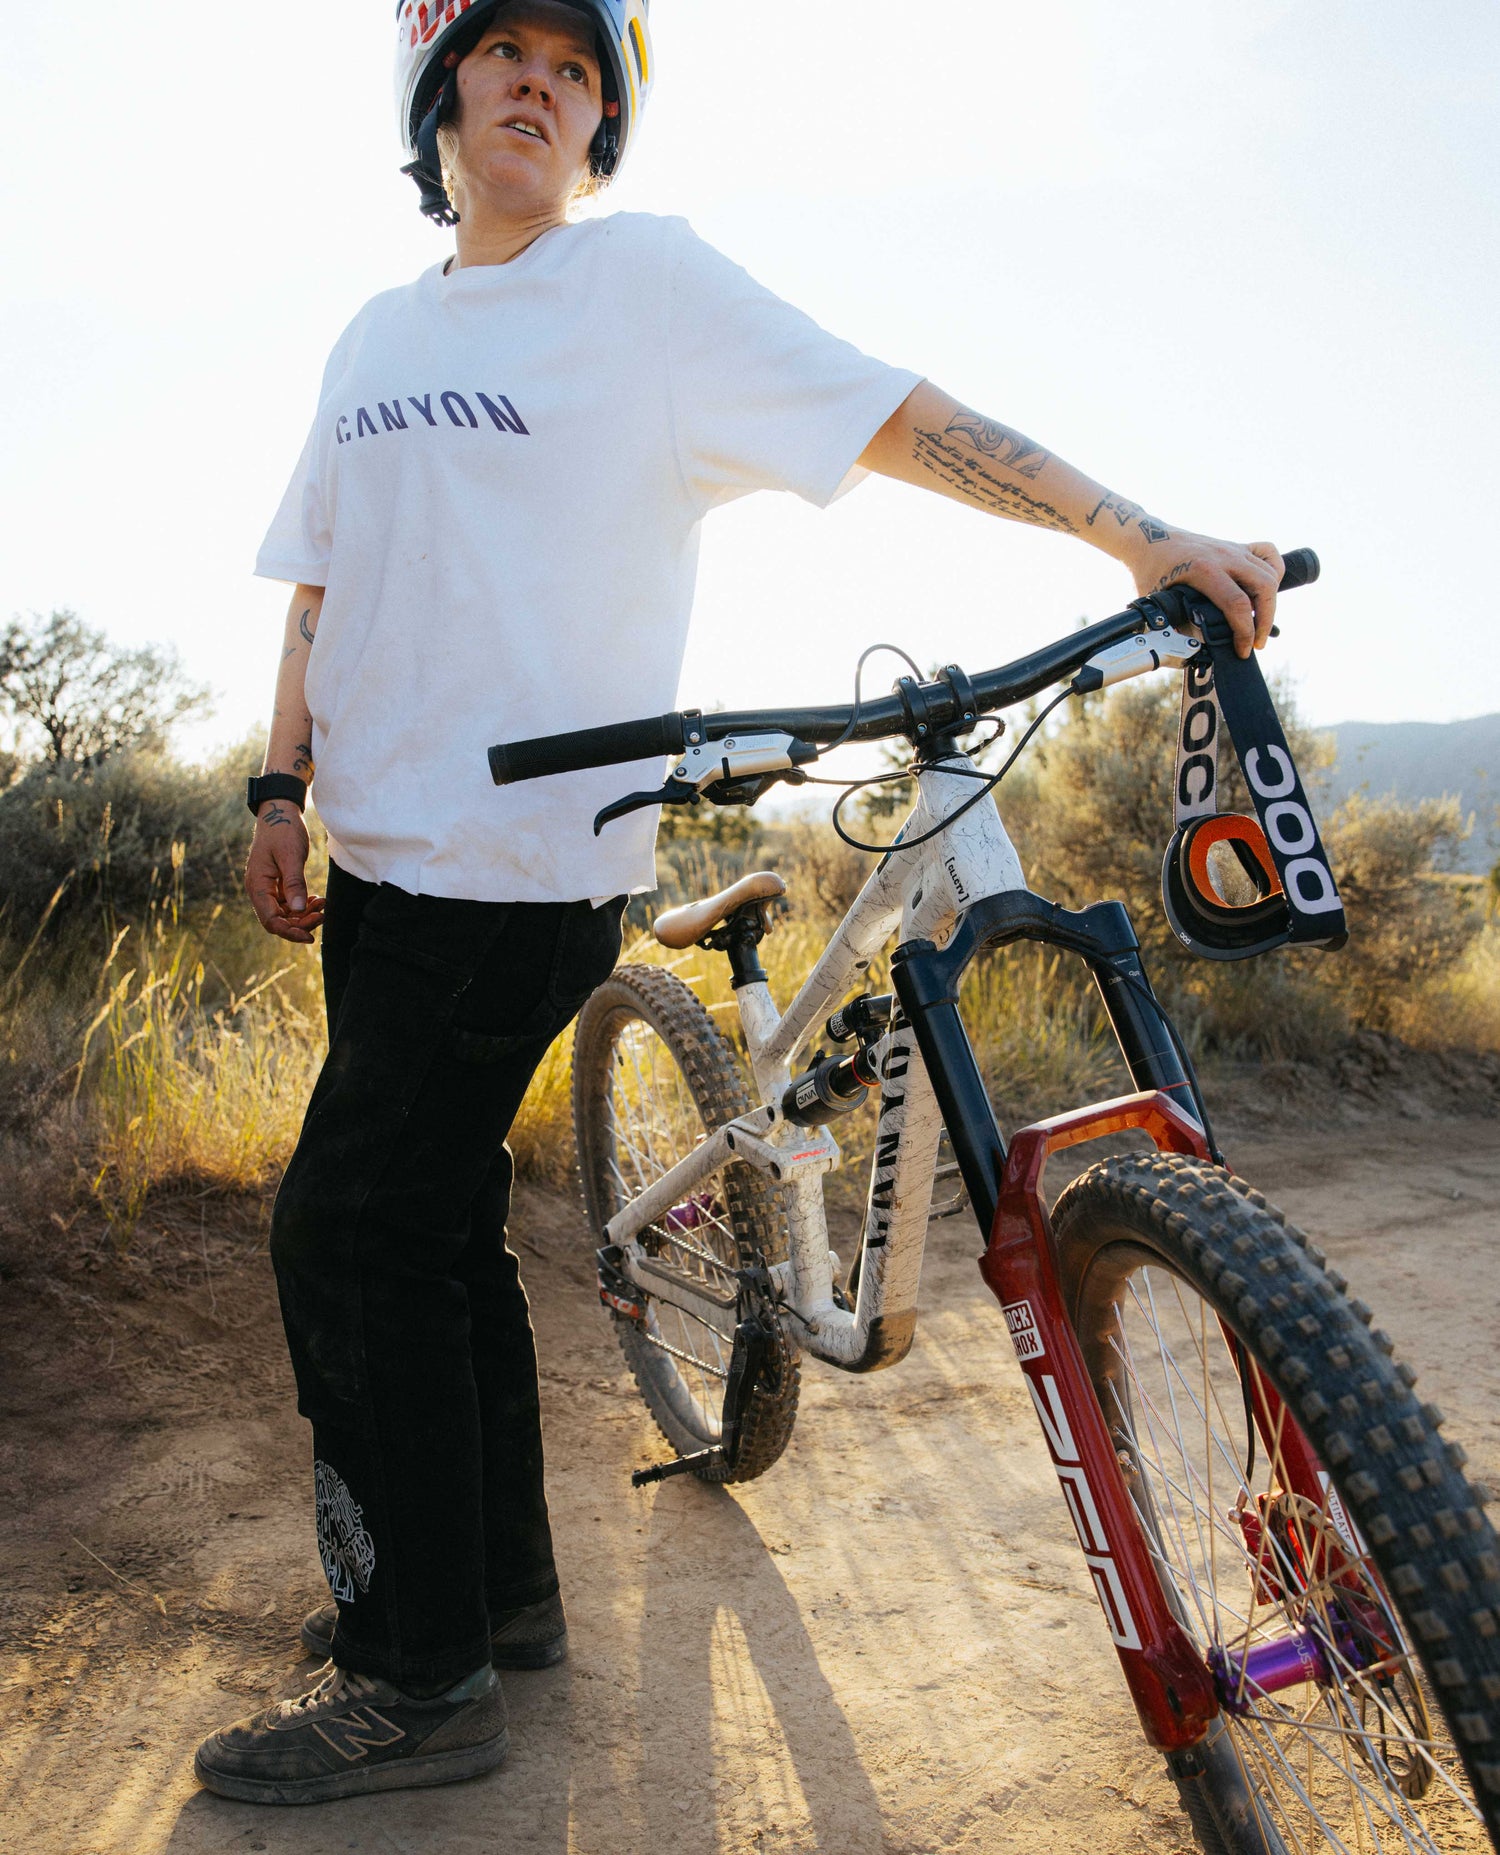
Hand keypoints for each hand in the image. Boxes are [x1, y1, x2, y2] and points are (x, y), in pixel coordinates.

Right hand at [245, 802, 325, 943]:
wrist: (280, 811)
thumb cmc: (283, 829)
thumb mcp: (291, 855)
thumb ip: (294, 883)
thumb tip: (298, 910)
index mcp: (257, 885)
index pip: (270, 921)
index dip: (290, 932)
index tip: (310, 936)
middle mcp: (259, 889)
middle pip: (278, 920)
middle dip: (300, 923)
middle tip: (322, 915)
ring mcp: (268, 887)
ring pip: (285, 913)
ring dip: (303, 914)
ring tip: (322, 904)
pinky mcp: (277, 883)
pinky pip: (288, 902)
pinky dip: (302, 904)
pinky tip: (316, 899)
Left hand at [1128, 532, 1283, 658]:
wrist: (1147, 538)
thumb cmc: (1150, 570)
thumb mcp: (1157, 602)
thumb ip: (1176, 625)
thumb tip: (1193, 650)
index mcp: (1203, 570)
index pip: (1237, 604)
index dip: (1245, 632)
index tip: (1242, 650)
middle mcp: (1224, 556)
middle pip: (1264, 587)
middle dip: (1264, 621)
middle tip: (1256, 643)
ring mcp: (1233, 549)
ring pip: (1270, 572)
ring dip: (1270, 601)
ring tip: (1259, 623)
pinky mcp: (1236, 546)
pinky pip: (1267, 553)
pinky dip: (1275, 571)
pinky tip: (1266, 590)